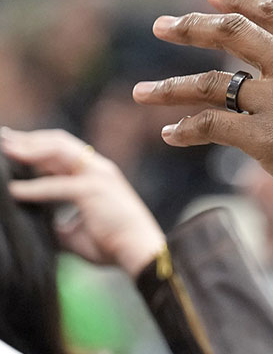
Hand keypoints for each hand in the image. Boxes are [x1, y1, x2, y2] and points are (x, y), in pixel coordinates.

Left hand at [2, 127, 165, 275]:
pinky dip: (32, 187)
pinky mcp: (93, 189)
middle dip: (27, 140)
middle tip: (2, 139)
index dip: (36, 145)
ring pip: (57, 151)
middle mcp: (98, 168)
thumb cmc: (113, 243)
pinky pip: (56, 185)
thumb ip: (56, 222)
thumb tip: (31, 226)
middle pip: (57, 142)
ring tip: (5, 152)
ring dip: (28, 151)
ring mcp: (98, 175)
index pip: (62, 149)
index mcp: (97, 174)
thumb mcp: (77, 231)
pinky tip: (13, 191)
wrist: (140, 251)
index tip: (11, 146)